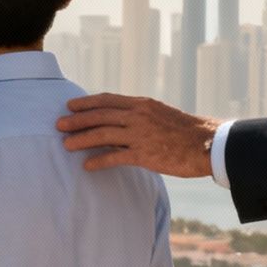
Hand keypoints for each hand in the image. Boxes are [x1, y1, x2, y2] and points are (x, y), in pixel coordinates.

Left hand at [59, 93, 218, 177]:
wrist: (207, 144)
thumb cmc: (186, 131)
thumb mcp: (161, 114)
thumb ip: (141, 115)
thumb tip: (122, 119)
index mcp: (142, 104)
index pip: (107, 100)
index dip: (86, 103)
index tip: (70, 105)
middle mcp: (138, 116)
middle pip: (100, 116)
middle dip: (77, 120)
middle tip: (59, 124)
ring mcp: (140, 135)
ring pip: (103, 135)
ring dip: (82, 139)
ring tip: (66, 145)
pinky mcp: (145, 155)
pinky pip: (116, 157)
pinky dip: (99, 161)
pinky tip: (88, 166)